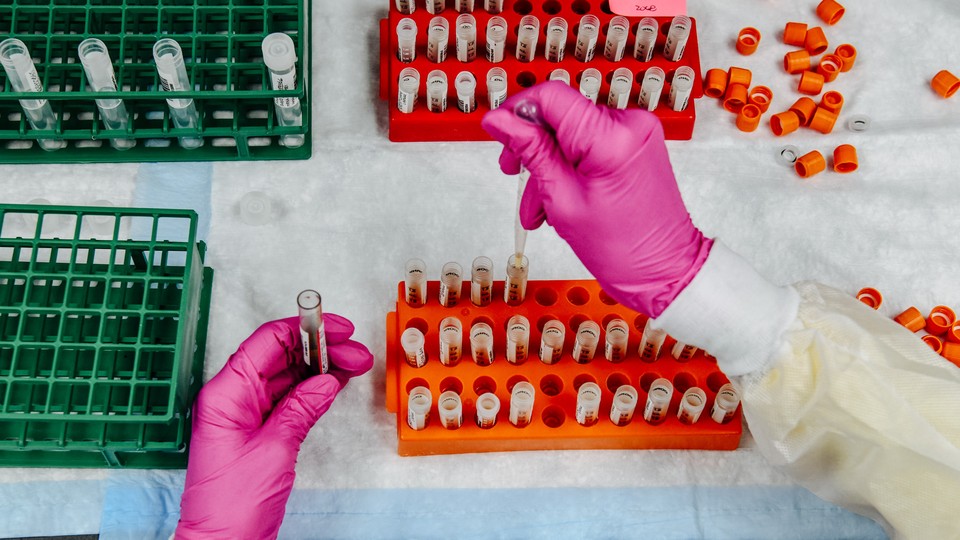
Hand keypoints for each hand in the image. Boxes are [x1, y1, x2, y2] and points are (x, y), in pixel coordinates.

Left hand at [175, 315, 372, 538]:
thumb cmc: (232, 506)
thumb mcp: (275, 449)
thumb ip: (301, 408)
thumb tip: (327, 380)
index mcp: (226, 394)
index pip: (268, 342)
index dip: (305, 329)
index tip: (338, 329)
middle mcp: (232, 398)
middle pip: (280, 355)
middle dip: (320, 349)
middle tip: (356, 353)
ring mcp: (245, 414)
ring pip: (286, 375)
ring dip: (320, 368)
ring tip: (354, 365)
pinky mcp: (258, 431)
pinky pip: (287, 398)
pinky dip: (312, 389)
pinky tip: (335, 384)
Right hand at [481, 81, 711, 316]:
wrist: (664, 271)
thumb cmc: (622, 248)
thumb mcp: (562, 199)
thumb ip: (531, 151)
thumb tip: (500, 120)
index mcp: (610, 137)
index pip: (551, 96)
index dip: (517, 111)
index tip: (499, 132)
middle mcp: (630, 124)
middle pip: (561, 114)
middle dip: (532, 146)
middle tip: (514, 172)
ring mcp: (637, 132)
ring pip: (572, 133)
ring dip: (549, 165)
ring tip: (538, 205)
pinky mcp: (637, 144)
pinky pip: (591, 143)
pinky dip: (571, 166)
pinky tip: (560, 198)